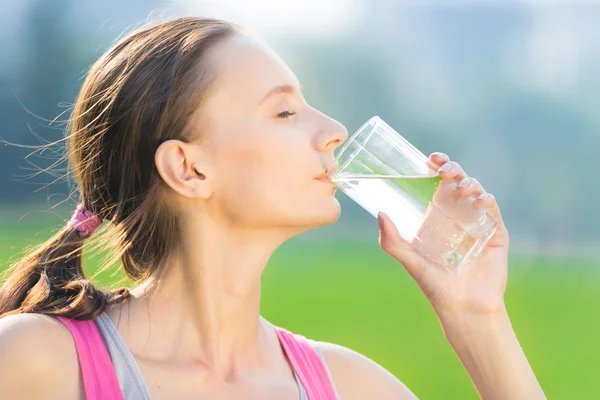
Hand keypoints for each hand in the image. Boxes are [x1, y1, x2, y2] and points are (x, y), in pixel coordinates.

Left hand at [377, 152, 509, 317]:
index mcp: (438, 218)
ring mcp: (479, 224)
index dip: (436, 168)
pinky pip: (494, 213)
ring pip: (477, 193)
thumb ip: (391, 241)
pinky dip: (489, 202)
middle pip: (457, 183)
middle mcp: (459, 217)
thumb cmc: (434, 286)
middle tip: (443, 169)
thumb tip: (380, 213)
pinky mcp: (496, 235)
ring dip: (471, 183)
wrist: (463, 308)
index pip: (437, 186)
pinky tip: (482, 200)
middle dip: (453, 170)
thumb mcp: (409, 260)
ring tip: (462, 186)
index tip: (429, 158)